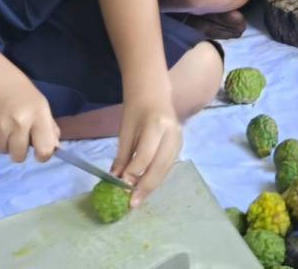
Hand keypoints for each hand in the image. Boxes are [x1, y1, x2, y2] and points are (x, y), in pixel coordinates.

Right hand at [0, 65, 59, 162]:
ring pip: (4, 151)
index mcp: (37, 115)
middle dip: (21, 151)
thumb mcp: (41, 104)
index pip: (44, 149)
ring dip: (7, 143)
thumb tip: (54, 148)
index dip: (44, 155)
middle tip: (21, 138)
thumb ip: (49, 127)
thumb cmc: (20, 91)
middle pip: (20, 156)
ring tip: (7, 126)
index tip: (41, 152)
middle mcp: (18, 123)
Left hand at [112, 88, 182, 205]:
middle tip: (132, 204)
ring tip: (138, 199)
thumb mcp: (125, 131)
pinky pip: (168, 166)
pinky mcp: (180, 145)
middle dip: (145, 187)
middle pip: (159, 166)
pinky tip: (146, 186)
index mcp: (157, 125)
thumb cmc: (135, 109)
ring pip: (166, 169)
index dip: (133, 173)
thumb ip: (123, 156)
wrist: (154, 94)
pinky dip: (157, 177)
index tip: (121, 187)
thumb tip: (117, 180)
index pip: (145, 155)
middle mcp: (172, 133)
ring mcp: (179, 140)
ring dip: (151, 185)